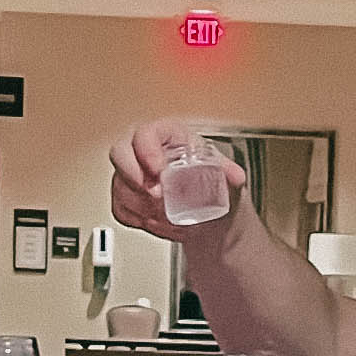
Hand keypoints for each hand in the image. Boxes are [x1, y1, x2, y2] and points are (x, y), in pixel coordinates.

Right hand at [108, 119, 246, 240]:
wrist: (207, 209)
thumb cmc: (210, 181)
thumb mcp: (222, 173)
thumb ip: (228, 172)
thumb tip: (236, 176)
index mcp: (167, 136)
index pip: (146, 133)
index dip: (147, 151)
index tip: (158, 171)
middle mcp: (144, 150)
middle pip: (119, 154)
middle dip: (133, 178)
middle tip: (155, 197)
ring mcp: (132, 173)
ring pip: (120, 185)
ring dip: (141, 205)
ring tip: (165, 215)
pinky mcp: (126, 195)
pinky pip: (120, 208)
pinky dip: (138, 219)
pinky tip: (157, 221)